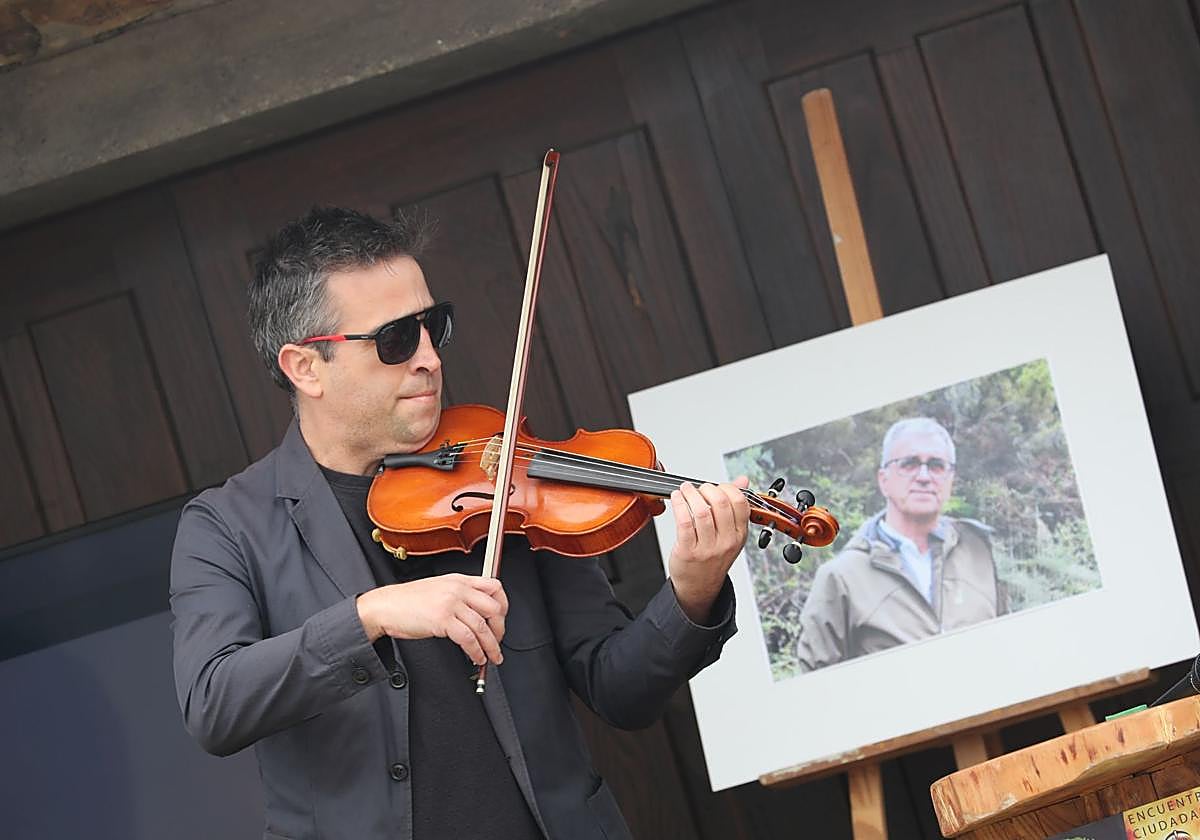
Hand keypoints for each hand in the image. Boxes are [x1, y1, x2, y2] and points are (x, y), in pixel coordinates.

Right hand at [356, 574, 508, 665]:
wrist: (385, 606)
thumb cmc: (408, 600)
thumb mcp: (439, 588)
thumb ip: (459, 594)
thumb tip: (479, 611)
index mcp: (459, 580)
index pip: (494, 586)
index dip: (504, 605)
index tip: (502, 619)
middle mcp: (458, 589)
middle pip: (494, 608)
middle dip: (500, 629)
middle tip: (498, 641)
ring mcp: (450, 603)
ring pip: (483, 627)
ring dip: (491, 646)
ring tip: (492, 657)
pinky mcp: (442, 620)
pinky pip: (468, 639)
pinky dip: (476, 652)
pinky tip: (476, 657)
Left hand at [667, 478, 750, 622]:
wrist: (699, 586)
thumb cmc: (713, 558)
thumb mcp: (730, 533)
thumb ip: (735, 505)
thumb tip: (743, 480)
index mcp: (739, 534)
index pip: (740, 502)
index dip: (727, 488)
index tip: (716, 487)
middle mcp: (726, 541)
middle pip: (721, 503)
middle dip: (707, 488)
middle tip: (698, 488)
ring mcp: (708, 548)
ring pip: (702, 511)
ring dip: (691, 494)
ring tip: (685, 490)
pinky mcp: (688, 551)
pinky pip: (684, 522)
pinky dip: (679, 505)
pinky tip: (676, 499)